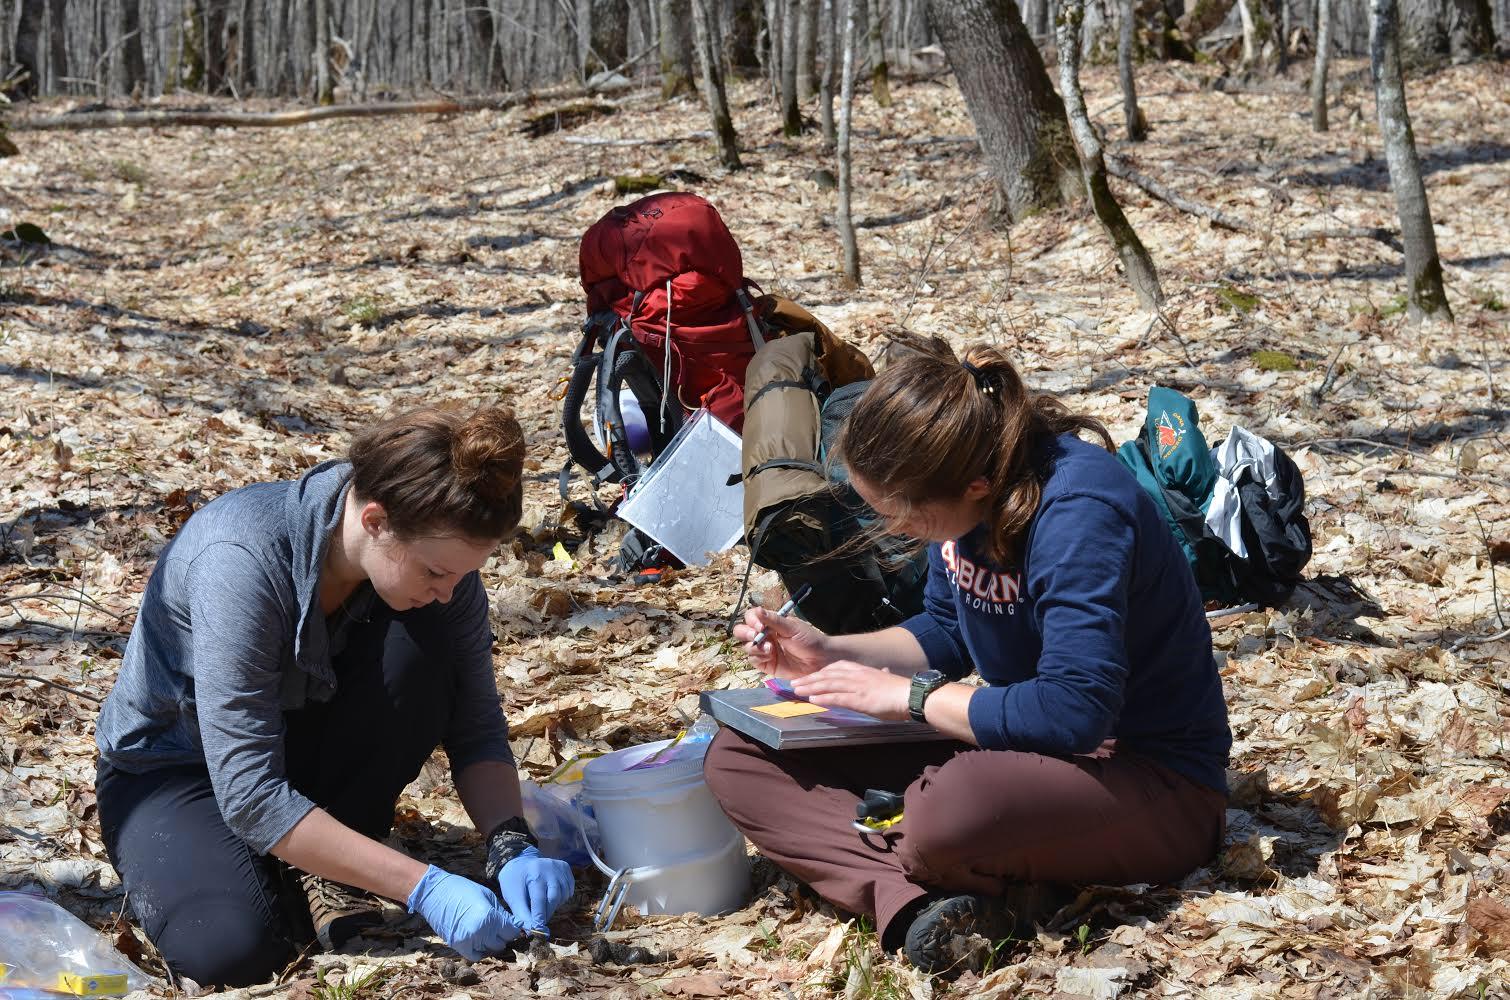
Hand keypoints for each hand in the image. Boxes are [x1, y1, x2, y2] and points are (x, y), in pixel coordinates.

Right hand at [407, 865, 522, 960]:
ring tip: (489, 931)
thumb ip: (501, 913)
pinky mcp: (458, 946)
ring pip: (491, 950)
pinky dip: (481, 951)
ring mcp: (468, 941)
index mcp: (489, 917)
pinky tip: (481, 940)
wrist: (435, 893)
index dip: (514, 929)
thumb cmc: (463, 889)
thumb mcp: (487, 896)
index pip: (511, 932)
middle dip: (504, 936)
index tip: (513, 925)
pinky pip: (476, 956)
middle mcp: (480, 932)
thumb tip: (515, 924)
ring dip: (493, 943)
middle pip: (502, 943)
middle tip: (501, 927)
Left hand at [496, 847, 574, 934]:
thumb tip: (531, 932)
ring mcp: (559, 867)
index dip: (539, 916)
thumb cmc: (514, 881)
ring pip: (563, 894)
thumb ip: (522, 914)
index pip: (540, 899)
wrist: (520, 862)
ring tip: (544, 905)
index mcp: (534, 873)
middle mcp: (550, 868)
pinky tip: (551, 896)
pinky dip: (562, 897)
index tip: (538, 930)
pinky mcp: (565, 867)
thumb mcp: (513, 897)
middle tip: (540, 920)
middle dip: (547, 912)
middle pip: (554, 897)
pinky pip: (569, 889)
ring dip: (554, 905)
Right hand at [733, 607, 835, 678]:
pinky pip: (754, 660)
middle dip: (745, 633)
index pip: (752, 617)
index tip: (760, 626)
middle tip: (755, 636)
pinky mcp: (766, 664)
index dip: (752, 620)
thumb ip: (774, 620)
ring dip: (754, 647)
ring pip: (747, 647)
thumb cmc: (809, 640)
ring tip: (769, 649)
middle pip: (742, 632)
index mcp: (771, 623)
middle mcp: (765, 635)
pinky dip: (758, 657)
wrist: (821, 660)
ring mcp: (765, 650)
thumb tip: (757, 610)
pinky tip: (770, 656)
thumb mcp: (792, 628)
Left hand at [790, 661, 910, 719]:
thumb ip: (880, 676)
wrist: (911, 696)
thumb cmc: (900, 691)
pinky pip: (837, 698)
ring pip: (828, 685)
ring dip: (811, 687)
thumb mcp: (886, 679)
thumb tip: (883, 672)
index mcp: (862, 670)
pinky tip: (813, 700)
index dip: (820, 672)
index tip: (809, 676)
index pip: (835, 668)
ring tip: (797, 690)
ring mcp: (857, 687)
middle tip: (794, 683)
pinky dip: (823, 698)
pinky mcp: (859, 699)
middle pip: (827, 675)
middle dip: (809, 679)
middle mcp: (856, 675)